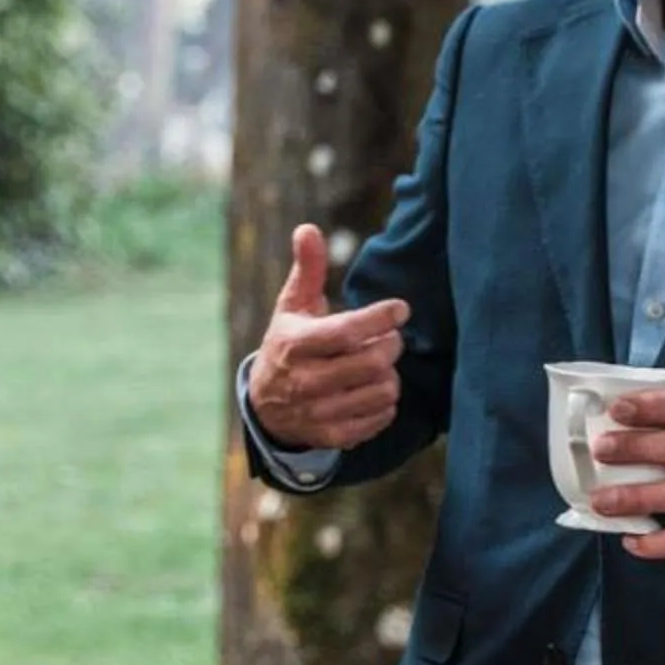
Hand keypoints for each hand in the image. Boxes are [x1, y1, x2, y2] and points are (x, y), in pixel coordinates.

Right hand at [250, 224, 411, 451]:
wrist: (264, 406)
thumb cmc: (287, 345)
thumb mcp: (291, 307)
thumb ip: (305, 269)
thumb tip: (308, 228)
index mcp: (294, 344)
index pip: (346, 332)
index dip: (380, 319)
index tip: (400, 309)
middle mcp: (304, 381)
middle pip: (371, 362)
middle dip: (390, 345)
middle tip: (389, 338)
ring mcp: (318, 412)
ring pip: (381, 391)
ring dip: (389, 375)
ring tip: (379, 365)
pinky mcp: (332, 436)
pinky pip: (378, 419)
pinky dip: (385, 403)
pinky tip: (373, 390)